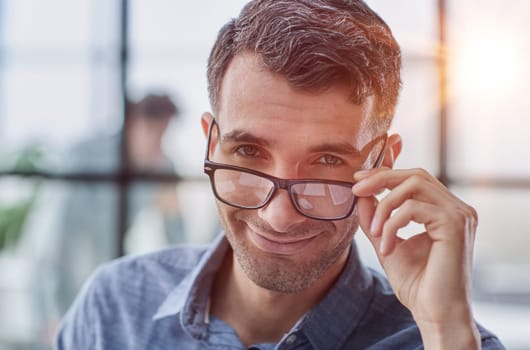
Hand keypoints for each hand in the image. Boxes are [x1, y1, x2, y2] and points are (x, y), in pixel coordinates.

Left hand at [352, 167, 480, 348]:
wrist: (434, 313)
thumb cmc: (416, 283)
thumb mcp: (386, 241)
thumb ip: (375, 217)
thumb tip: (361, 193)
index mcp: (445, 210)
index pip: (415, 178)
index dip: (385, 174)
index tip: (358, 180)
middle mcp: (457, 208)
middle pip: (415, 174)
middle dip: (381, 179)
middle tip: (356, 191)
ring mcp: (459, 214)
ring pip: (413, 185)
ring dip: (385, 206)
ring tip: (374, 232)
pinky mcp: (455, 224)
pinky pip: (413, 208)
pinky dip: (392, 225)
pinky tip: (386, 248)